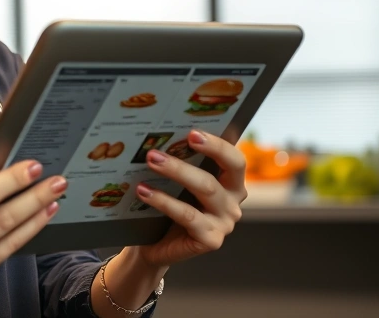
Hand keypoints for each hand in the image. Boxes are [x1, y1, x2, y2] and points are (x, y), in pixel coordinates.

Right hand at [0, 149, 67, 295]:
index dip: (12, 179)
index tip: (33, 166)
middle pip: (5, 216)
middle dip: (35, 196)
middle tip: (56, 180)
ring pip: (12, 236)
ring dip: (37, 215)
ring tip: (54, 198)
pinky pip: (7, 252)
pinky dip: (26, 234)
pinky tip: (38, 219)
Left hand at [128, 130, 247, 268]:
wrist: (155, 245)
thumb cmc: (169, 205)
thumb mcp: (177, 182)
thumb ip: (180, 161)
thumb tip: (161, 134)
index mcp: (231, 182)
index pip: (234, 160)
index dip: (217, 145)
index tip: (192, 133)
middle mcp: (233, 202)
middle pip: (221, 172)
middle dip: (193, 156)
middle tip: (159, 150)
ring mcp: (225, 223)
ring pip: (205, 189)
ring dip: (176, 172)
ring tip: (151, 161)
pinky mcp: (211, 240)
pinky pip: (188, 215)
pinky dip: (164, 201)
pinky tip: (144, 191)